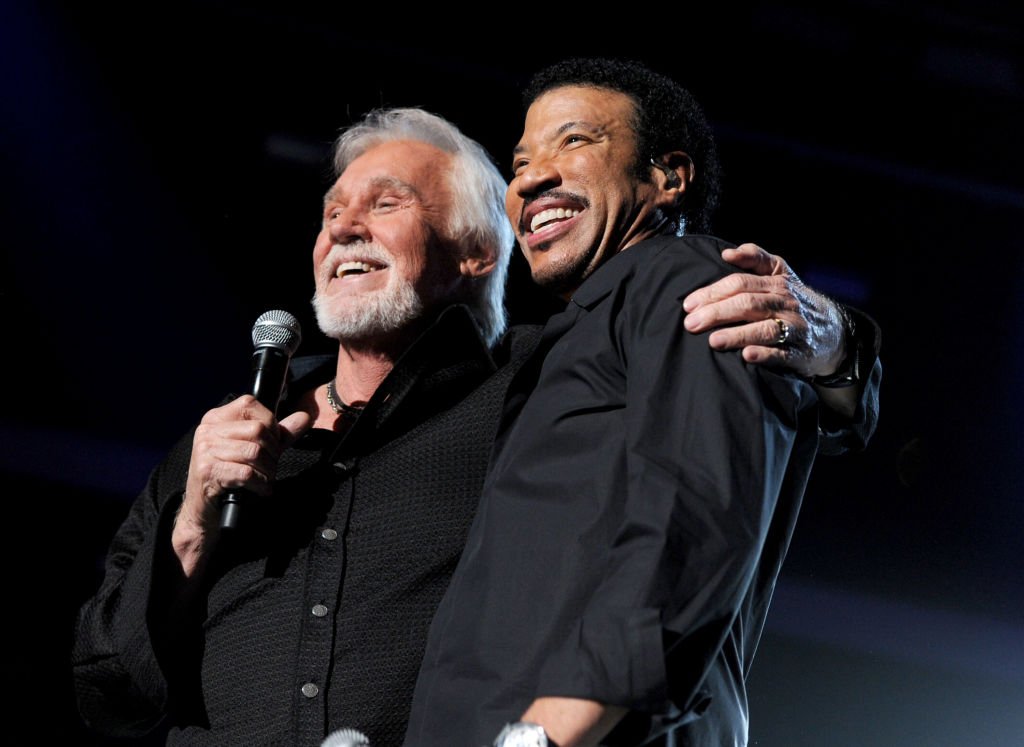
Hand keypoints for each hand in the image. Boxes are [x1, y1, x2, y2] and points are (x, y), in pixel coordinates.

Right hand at [173, 395, 310, 573]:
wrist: (203, 510)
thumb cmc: (231, 477)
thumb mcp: (256, 450)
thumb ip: (280, 433)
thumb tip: (304, 416)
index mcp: (216, 418)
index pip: (250, 404)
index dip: (270, 425)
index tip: (272, 444)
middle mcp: (207, 430)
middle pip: (257, 430)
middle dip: (272, 452)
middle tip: (269, 467)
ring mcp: (204, 450)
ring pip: (254, 452)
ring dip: (267, 470)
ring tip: (265, 479)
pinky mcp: (207, 471)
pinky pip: (246, 473)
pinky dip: (260, 484)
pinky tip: (259, 489)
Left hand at [682, 243, 845, 376]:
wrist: (834, 331)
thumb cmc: (794, 300)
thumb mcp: (782, 272)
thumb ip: (756, 258)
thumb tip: (727, 253)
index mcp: (778, 282)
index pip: (740, 283)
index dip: (712, 292)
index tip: (688, 304)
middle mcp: (786, 302)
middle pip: (748, 304)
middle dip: (716, 313)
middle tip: (690, 323)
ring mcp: (794, 328)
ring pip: (764, 328)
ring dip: (737, 334)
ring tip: (713, 340)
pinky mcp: (800, 353)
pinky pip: (782, 353)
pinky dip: (764, 354)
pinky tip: (746, 356)